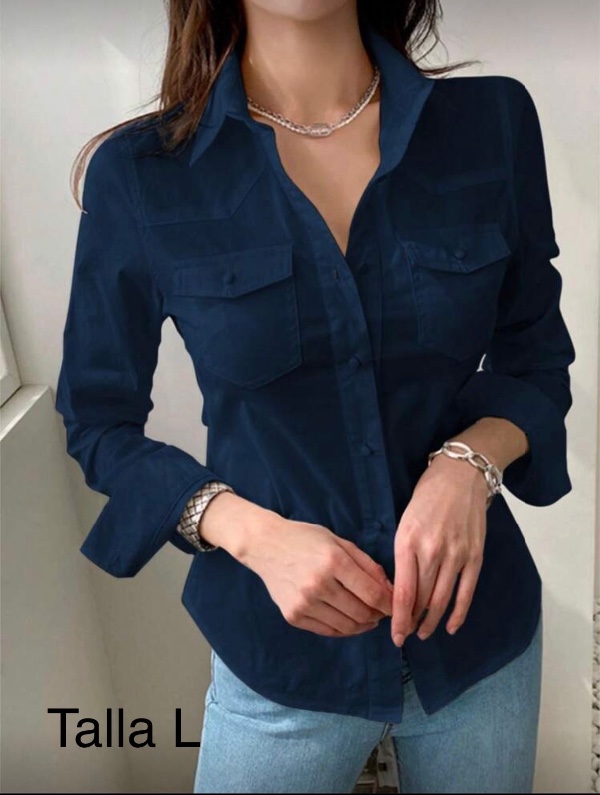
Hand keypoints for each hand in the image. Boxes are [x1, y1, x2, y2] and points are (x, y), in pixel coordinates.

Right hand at [238, 513, 393, 637]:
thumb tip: (389, 589)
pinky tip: (350, 620)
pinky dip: (344, 629)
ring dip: (363, 625)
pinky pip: (328, 630)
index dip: (389, 604)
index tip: (396, 605)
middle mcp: (318, 584)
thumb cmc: (305, 538)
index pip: (372, 593)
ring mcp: (304, 603)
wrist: (265, 545)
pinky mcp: (293, 616)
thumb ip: (366, 564)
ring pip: (347, 626)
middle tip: (383, 612)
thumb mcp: (339, 541)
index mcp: (333, 561)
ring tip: (368, 617)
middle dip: (378, 615)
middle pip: (361, 613)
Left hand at [391, 454, 488, 645]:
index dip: (398, 619)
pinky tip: (451, 626)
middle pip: (422, 599)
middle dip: (411, 621)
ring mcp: (457, 554)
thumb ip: (402, 555)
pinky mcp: (475, 555)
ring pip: (442, 599)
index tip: (394, 636)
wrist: (460, 475)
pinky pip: (466, 592)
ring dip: (432, 621)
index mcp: (408, 541)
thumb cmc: (426, 497)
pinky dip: (458, 613)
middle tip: (405, 635)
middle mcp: (432, 551)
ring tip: (423, 633)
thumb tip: (399, 590)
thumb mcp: (404, 522)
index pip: (403, 591)